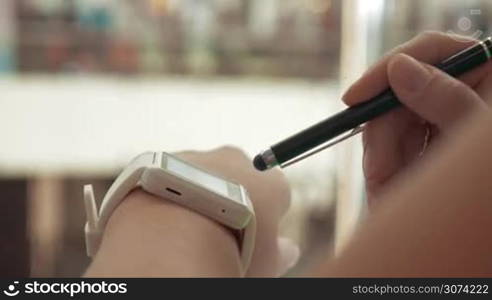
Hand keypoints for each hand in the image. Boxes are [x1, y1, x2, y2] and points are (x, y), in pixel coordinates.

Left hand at [86, 147, 298, 276]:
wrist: (171, 238)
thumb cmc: (229, 253)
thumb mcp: (264, 263)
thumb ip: (279, 252)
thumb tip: (290, 250)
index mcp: (269, 182)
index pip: (277, 191)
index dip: (268, 214)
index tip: (256, 234)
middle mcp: (236, 160)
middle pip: (241, 175)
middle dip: (234, 195)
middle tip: (220, 227)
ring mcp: (199, 157)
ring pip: (203, 173)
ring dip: (199, 191)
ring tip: (186, 225)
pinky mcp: (163, 158)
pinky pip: (171, 173)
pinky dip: (170, 189)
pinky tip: (164, 215)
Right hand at [343, 32, 491, 206]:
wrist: (482, 235)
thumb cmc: (487, 184)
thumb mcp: (475, 137)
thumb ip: (446, 98)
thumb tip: (399, 67)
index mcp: (484, 77)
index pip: (433, 51)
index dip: (390, 68)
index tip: (356, 96)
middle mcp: (456, 94)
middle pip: (400, 88)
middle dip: (382, 126)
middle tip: (379, 168)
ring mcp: (433, 121)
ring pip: (386, 119)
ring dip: (381, 153)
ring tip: (390, 184)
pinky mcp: (416, 147)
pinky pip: (385, 145)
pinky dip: (381, 166)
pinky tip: (390, 184)